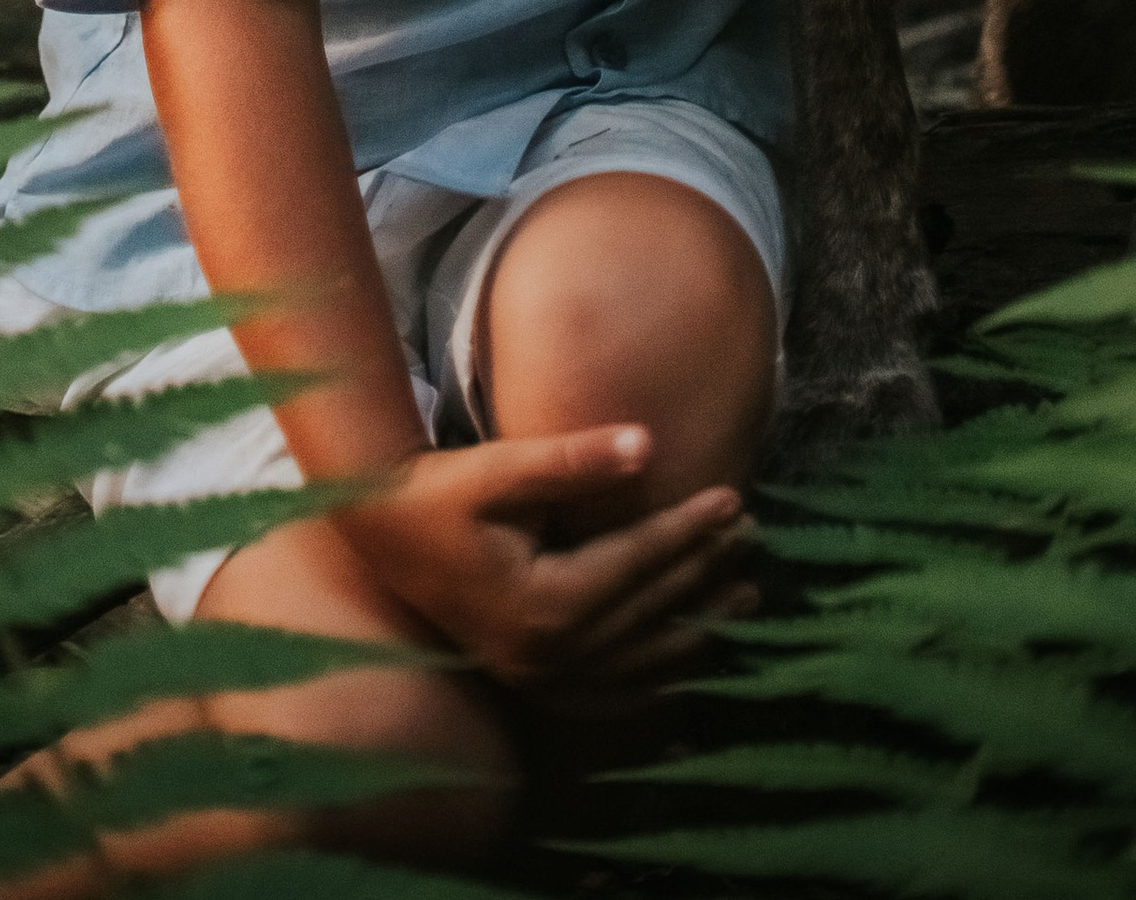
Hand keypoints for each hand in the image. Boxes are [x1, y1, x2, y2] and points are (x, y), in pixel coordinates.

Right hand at [339, 422, 757, 703]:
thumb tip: (647, 445)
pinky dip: (657, 673)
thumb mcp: (501, 469)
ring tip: (744, 596)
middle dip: (703, 571)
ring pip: (640, 658)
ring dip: (695, 626)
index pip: (637, 563)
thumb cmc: (440, 493)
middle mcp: (548, 655)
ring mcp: (540, 678)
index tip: (734, 498)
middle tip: (752, 536)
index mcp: (544, 605)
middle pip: (647, 610)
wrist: (383, 534)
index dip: (689, 529)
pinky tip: (689, 655)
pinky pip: (612, 690)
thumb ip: (575, 461)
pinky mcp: (533, 682)